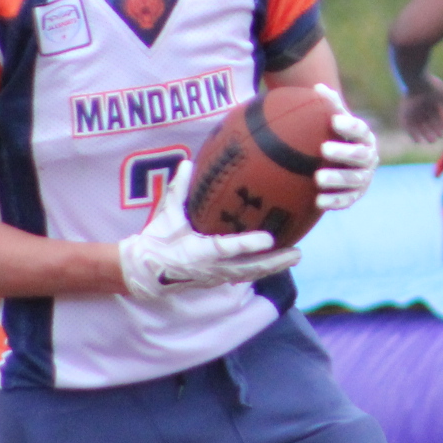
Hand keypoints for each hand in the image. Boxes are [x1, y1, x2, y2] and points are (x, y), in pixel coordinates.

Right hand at [116, 162, 300, 300]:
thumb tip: (188, 162)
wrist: (145, 270)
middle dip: (274, 262)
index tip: (270, 239)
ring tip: (296, 256)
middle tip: (297, 253)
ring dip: (273, 267)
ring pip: (250, 274)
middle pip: (248, 267)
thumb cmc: (157, 240)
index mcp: (198, 251)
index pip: (227, 248)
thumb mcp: (166, 214)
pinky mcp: (217, 280)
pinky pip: (244, 275)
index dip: (248, 245)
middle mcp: (211, 268)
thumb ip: (178, 189)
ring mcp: (215, 276)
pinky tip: (279, 262)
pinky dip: (262, 269)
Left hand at [311, 83, 378, 211]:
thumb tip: (318, 88)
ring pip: (354, 180)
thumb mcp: (337, 122)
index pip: (361, 130)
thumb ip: (330, 106)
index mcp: (364, 137)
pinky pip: (347, 200)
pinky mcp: (355, 196)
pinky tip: (318, 201)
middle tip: (323, 149)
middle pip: (360, 155)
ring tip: (317, 178)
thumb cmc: (339, 138)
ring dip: (337, 179)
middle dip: (343, 152)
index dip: (349, 125)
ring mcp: (364, 178)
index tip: (334, 120)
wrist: (344, 165)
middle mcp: (368, 158)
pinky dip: (334, 202)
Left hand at [398, 76, 442, 146]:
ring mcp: (413, 110)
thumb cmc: (431, 87)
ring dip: (424, 133)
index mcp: (431, 101)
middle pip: (428, 121)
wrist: (416, 81)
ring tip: (431, 141)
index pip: (437, 114)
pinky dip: (412, 133)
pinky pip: (407, 126)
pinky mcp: (404, 113)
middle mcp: (422, 106)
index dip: (441, 122)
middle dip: (433, 130)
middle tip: (438, 138)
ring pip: (419, 125)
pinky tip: (418, 141)